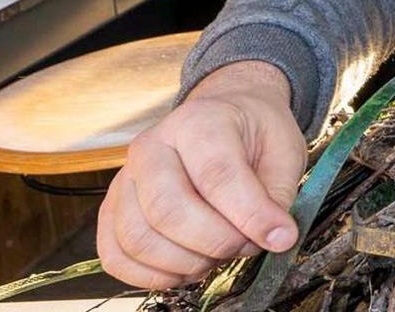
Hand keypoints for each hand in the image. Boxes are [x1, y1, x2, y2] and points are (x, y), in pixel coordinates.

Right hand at [97, 61, 305, 288]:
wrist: (222, 117)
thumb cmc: (254, 135)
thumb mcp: (284, 150)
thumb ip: (278, 194)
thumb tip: (276, 238)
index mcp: (198, 121)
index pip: (216, 176)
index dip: (250, 215)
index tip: (281, 237)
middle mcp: (150, 146)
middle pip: (167, 211)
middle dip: (216, 243)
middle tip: (246, 245)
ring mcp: (124, 179)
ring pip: (137, 238)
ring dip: (184, 263)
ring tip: (217, 255)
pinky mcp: (111, 210)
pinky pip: (115, 255)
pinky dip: (150, 276)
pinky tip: (185, 269)